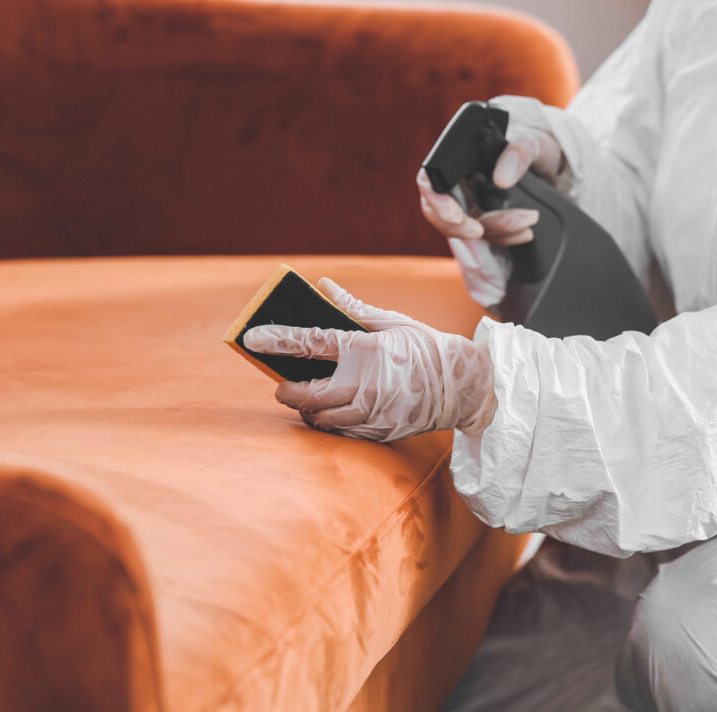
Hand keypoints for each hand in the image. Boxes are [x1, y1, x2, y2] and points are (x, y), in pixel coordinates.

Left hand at [241, 278, 497, 442]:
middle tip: (280, 385)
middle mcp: (366, 383)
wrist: (465, 386)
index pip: (311, 342)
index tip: (251, 339)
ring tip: (305, 399)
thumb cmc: (427, 347)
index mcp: (366, 349)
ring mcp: (373, 411)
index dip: (278, 341)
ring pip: (320, 418)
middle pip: (307, 393)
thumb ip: (353, 307)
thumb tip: (324, 286)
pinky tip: (330, 412)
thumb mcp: (392, 321)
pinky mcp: (379, 431)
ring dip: (306, 409)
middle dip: (286, 390)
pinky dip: (329, 422)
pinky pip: (341, 431)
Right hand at [417, 123, 562, 246]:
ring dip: (493, 231)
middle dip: (460, 227)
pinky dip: (504, 238)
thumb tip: (501, 179)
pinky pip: (485, 235)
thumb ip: (519, 153)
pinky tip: (524, 232)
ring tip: (526, 221)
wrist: (552, 164)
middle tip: (482, 230)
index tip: (456, 217)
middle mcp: (459, 181)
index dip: (437, 201)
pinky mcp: (485, 218)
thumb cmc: (535, 143)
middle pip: (440, 212)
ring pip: (465, 228)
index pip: (430, 181)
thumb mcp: (533, 141)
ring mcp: (470, 201)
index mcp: (458, 157)